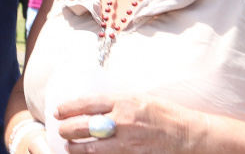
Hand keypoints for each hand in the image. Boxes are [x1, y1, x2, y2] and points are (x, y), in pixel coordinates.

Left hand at [54, 94, 197, 152]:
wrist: (187, 135)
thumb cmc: (163, 113)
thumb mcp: (137, 97)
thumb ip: (115, 100)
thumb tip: (91, 102)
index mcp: (123, 101)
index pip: (86, 103)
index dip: (67, 108)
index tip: (58, 111)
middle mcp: (122, 121)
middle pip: (83, 126)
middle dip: (66, 129)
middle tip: (60, 129)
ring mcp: (127, 142)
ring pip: (90, 148)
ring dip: (75, 147)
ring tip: (69, 146)